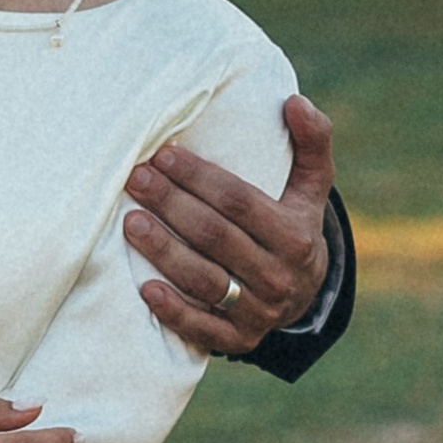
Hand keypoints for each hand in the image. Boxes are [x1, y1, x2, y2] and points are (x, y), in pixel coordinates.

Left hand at [123, 94, 334, 358]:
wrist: (303, 293)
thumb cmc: (294, 223)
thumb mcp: (311, 186)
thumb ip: (312, 141)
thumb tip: (294, 101)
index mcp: (296, 235)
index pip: (239, 202)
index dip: (199, 177)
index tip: (163, 155)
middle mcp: (280, 277)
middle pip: (215, 237)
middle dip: (171, 204)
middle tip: (135, 179)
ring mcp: (259, 312)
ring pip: (204, 280)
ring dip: (163, 251)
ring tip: (130, 222)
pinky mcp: (238, 340)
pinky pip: (202, 328)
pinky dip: (173, 310)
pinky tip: (144, 288)